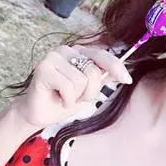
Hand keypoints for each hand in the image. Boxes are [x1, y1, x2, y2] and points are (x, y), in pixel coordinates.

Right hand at [10, 44, 132, 128]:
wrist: (39, 114)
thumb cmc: (62, 100)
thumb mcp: (89, 90)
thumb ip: (102, 78)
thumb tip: (122, 73)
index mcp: (79, 52)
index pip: (103, 55)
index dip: (116, 67)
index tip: (126, 80)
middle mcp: (66, 50)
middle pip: (94, 71)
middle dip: (89, 92)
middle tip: (76, 97)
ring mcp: (53, 57)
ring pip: (81, 80)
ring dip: (76, 97)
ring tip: (64, 97)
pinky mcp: (43, 68)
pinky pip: (68, 86)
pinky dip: (66, 99)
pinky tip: (57, 98)